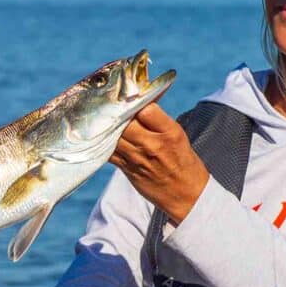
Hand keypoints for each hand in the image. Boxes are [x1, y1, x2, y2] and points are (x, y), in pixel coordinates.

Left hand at [109, 104, 208, 223]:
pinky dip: (102, 140)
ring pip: (113, 134)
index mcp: (170, 132)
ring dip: (105, 123)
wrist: (186, 194)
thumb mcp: (177, 133)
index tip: (129, 92)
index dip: (134, 98)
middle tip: (109, 101)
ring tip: (101, 113)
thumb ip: (157, 117)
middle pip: (125, 120)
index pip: (146, 108)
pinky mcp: (126, 168)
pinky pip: (108, 150)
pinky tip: (100, 133)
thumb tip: (138, 96)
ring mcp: (137, 158)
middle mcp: (153, 145)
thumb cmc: (182, 159)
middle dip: (116, 109)